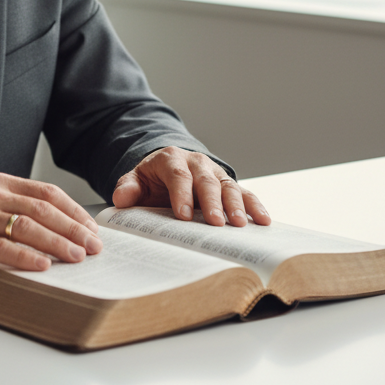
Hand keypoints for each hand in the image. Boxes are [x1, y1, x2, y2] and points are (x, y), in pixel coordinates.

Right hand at [0, 172, 102, 272]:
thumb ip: (11, 208)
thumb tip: (54, 230)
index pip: (46, 193)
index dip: (73, 211)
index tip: (91, 230)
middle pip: (42, 209)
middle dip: (73, 229)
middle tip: (93, 247)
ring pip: (26, 226)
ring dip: (57, 243)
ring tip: (77, 257)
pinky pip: (0, 247)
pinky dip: (25, 257)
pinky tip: (42, 266)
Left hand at [112, 147, 270, 226]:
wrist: (168, 168)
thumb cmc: (152, 180)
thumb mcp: (136, 180)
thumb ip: (128, 187)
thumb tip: (121, 198)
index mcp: (171, 159)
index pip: (177, 175)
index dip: (181, 195)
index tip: (183, 217)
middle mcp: (196, 163)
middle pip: (205, 181)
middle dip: (211, 202)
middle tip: (215, 224)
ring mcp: (214, 173)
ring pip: (227, 186)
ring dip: (235, 205)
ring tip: (239, 225)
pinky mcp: (228, 184)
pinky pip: (244, 193)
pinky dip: (255, 206)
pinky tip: (263, 221)